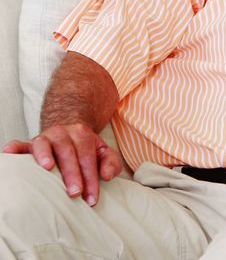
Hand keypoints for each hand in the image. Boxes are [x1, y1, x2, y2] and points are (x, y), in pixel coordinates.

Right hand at [2, 123, 123, 205]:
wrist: (69, 133)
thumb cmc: (87, 150)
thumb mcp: (103, 153)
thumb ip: (111, 162)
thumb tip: (106, 175)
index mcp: (82, 134)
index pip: (87, 157)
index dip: (91, 178)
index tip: (91, 198)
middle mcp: (62, 133)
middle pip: (68, 152)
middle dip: (72, 174)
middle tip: (75, 193)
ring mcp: (44, 138)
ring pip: (44, 144)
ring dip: (45, 155)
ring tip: (47, 168)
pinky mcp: (28, 145)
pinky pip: (20, 144)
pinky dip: (15, 148)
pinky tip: (9, 153)